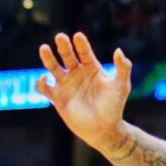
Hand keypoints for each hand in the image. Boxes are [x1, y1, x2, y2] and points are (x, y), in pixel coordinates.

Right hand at [36, 32, 133, 151]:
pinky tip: (45, 78)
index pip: (85, 52)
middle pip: (68, 56)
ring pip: (53, 68)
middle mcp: (77, 74)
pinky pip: (46, 88)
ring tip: (44, 48)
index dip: (81, 44)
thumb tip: (118, 50)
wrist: (104, 129)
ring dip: (48, 58)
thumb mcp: (121, 86)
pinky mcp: (57, 98)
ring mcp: (66, 85)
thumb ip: (123, 68)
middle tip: (60, 37)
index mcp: (92, 68)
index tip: (78, 36)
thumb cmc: (114, 107)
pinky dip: (42, 83)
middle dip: (64, 46)